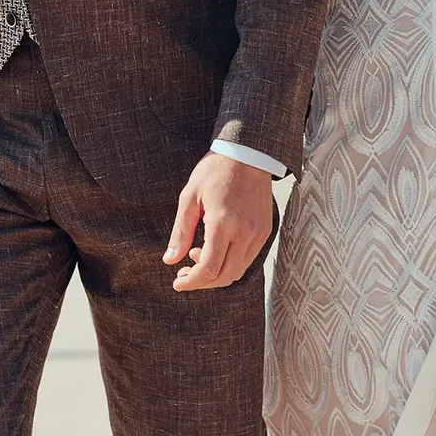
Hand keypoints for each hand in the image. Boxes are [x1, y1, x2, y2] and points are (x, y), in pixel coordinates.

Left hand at [162, 151, 273, 291]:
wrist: (248, 153)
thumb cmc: (214, 171)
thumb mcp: (190, 197)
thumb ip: (180, 232)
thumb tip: (169, 260)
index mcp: (222, 223)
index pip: (208, 269)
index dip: (191, 282)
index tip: (178, 282)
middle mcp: (244, 232)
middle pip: (224, 276)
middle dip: (202, 282)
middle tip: (184, 274)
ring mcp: (258, 233)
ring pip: (238, 271)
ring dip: (217, 273)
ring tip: (198, 256)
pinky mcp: (265, 230)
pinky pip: (248, 259)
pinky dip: (231, 263)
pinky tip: (217, 249)